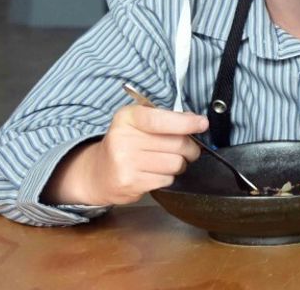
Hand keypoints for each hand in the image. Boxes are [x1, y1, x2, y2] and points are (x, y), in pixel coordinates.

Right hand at [46, 104, 207, 205]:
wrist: (97, 173)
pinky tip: (154, 173)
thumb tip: (196, 121)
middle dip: (190, 148)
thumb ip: (166, 119)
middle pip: (177, 143)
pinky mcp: (129, 183)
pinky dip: (167, 177)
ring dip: (179, 164)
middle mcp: (123, 138)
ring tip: (166, 162)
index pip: (162, 119)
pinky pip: (166, 179)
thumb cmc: (126, 144)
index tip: (202, 124)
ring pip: (175, 163)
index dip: (187, 122)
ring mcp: (124, 162)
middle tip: (187, 149)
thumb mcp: (139, 123)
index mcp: (127, 117)